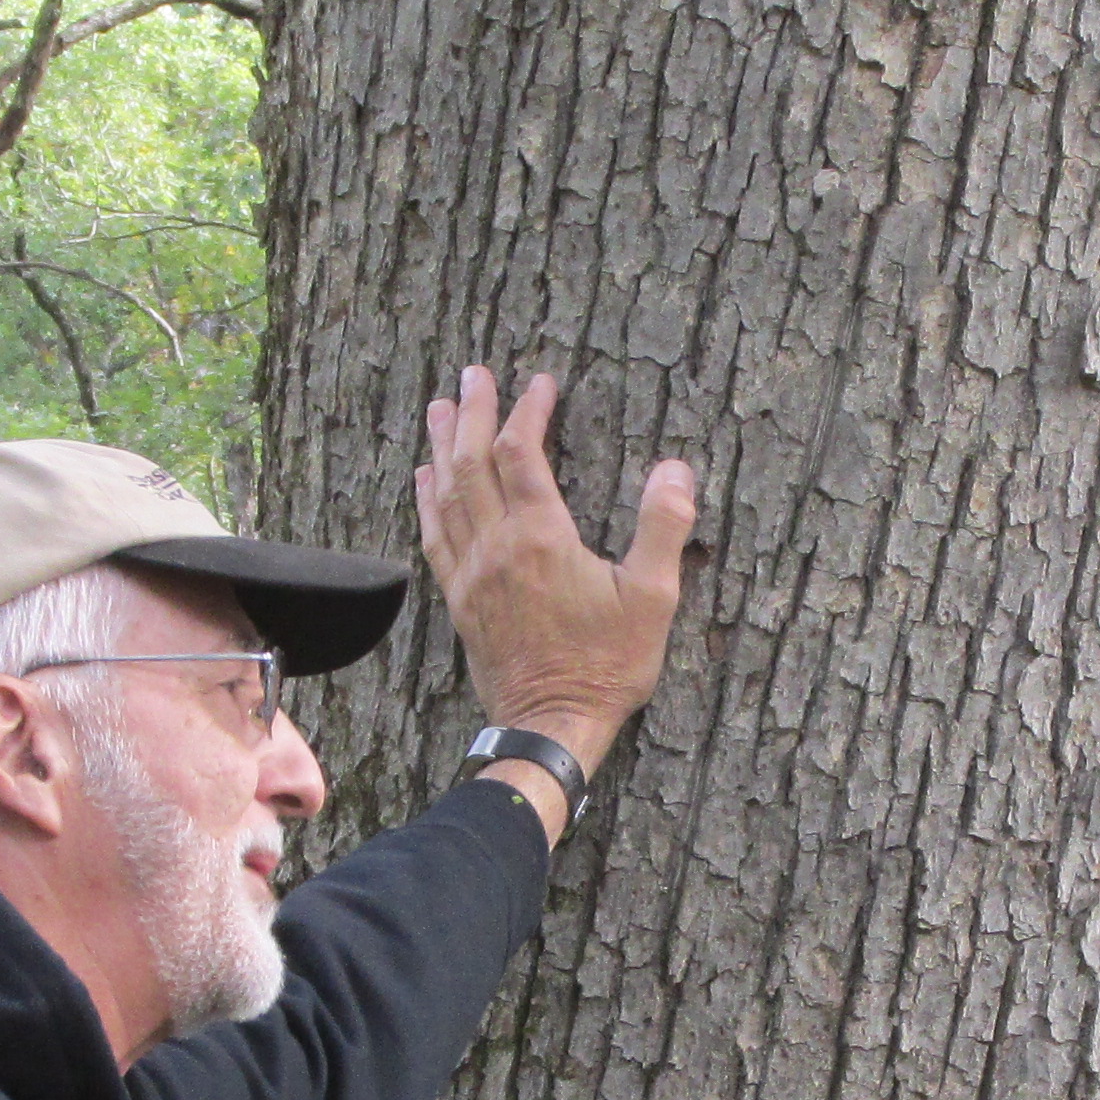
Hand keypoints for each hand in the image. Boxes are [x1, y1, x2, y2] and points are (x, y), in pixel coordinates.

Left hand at [414, 367, 697, 781]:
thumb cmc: (607, 665)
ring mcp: (471, 574)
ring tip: (439, 407)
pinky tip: (424, 478)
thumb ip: (663, 527)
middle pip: (472, 462)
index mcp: (541, 538)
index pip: (522, 453)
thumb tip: (675, 468)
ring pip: (447, 494)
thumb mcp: (653, 598)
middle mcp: (496, 548)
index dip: (528, 411)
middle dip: (472, 411)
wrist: (553, 725)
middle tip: (473, 374)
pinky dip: (427, 499)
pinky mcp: (460, 600)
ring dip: (441, 445)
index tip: (540, 382)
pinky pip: (435, 536)